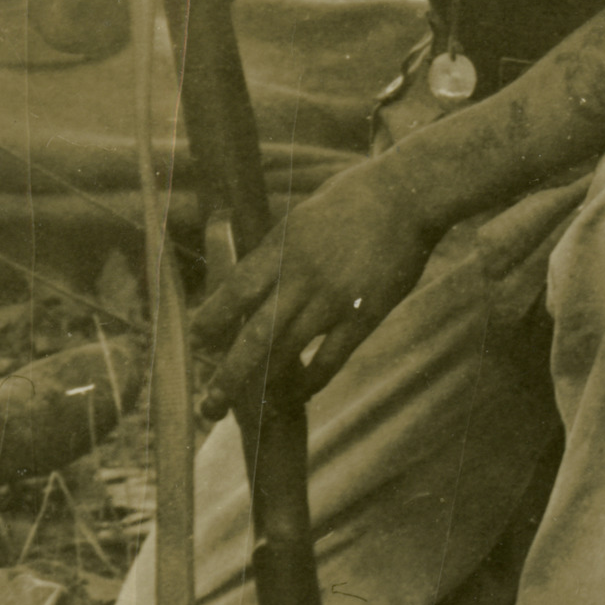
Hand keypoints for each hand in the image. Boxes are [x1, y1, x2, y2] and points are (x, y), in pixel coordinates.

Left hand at [194, 159, 438, 420]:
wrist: (408, 194)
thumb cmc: (354, 196)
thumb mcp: (301, 215)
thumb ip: (275, 249)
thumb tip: (245, 273)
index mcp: (282, 246)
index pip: (234, 291)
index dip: (211, 320)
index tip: (196, 340)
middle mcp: (301, 275)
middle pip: (254, 335)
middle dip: (228, 374)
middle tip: (207, 407)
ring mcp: (334, 298)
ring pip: (289, 352)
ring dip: (266, 384)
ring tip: (251, 409)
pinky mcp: (365, 314)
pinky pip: (332, 358)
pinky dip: (312, 380)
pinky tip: (300, 392)